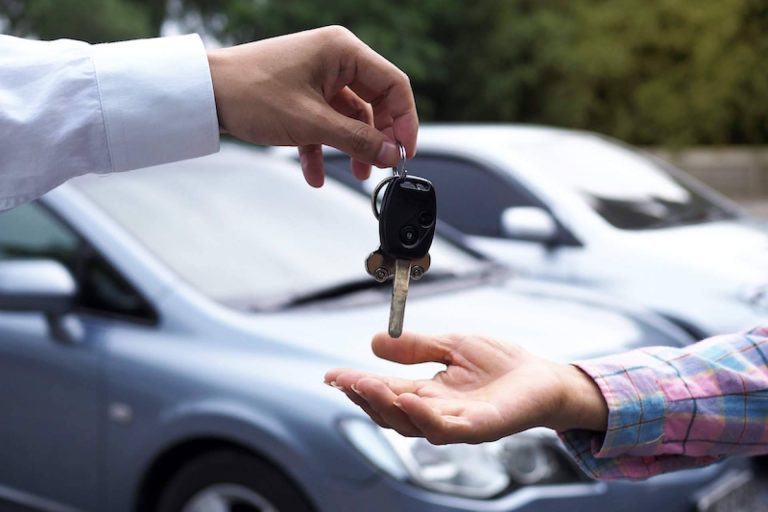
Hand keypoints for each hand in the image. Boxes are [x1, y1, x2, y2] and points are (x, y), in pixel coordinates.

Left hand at [207, 26, 417, 186]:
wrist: (204, 95)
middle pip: (374, 102)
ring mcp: (317, 76)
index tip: (405, 153)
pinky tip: (313, 173)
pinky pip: (324, 122)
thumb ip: (358, 141)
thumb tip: (391, 155)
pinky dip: (322, 148)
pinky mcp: (301, 94)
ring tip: (356, 174)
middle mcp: (333, 59)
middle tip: (381, 166)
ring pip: (349, 117)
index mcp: (342, 51)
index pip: (393, 85)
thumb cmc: (251, 94)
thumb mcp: (311, 123)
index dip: (405, 121)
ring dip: (352, 147)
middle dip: (377, 138)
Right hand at [325, 332, 607, 443]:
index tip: (331, 375)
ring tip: (368, 386)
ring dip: (388, 406)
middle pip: (391, 413)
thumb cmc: (502, 364)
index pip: (385, 391)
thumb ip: (416, 348)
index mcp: (428, 393)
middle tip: (346, 381)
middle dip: (365, 397)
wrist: (544, 377)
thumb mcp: (452, 345)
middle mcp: (437, 413)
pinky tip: (409, 398)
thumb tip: (374, 342)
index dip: (358, 385)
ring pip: (413, 423)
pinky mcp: (482, 428)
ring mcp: (458, 424)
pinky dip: (425, 415)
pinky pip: (447, 428)